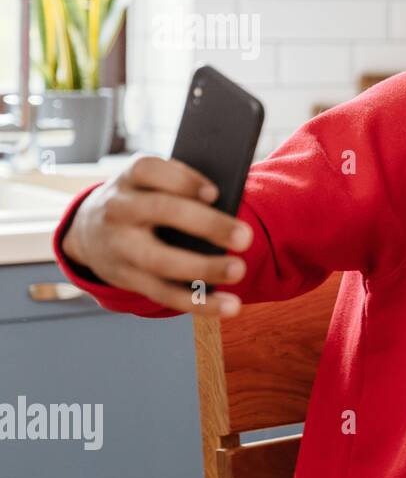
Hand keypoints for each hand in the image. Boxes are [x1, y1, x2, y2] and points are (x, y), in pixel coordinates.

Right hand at [61, 155, 252, 316]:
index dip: (183, 181)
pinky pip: (163, 294)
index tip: (215, 193)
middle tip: (245, 237)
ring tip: (238, 270)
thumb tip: (228, 207)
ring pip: (160, 260)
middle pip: (161, 212)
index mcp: (130, 178)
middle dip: (206, 224)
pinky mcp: (125, 278)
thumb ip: (184, 187)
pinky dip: (197, 303)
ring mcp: (119, 246)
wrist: (87, 231)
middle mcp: (119, 209)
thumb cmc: (143, 199)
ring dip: (203, 268)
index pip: (150, 171)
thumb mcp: (151, 182)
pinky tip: (227, 306)